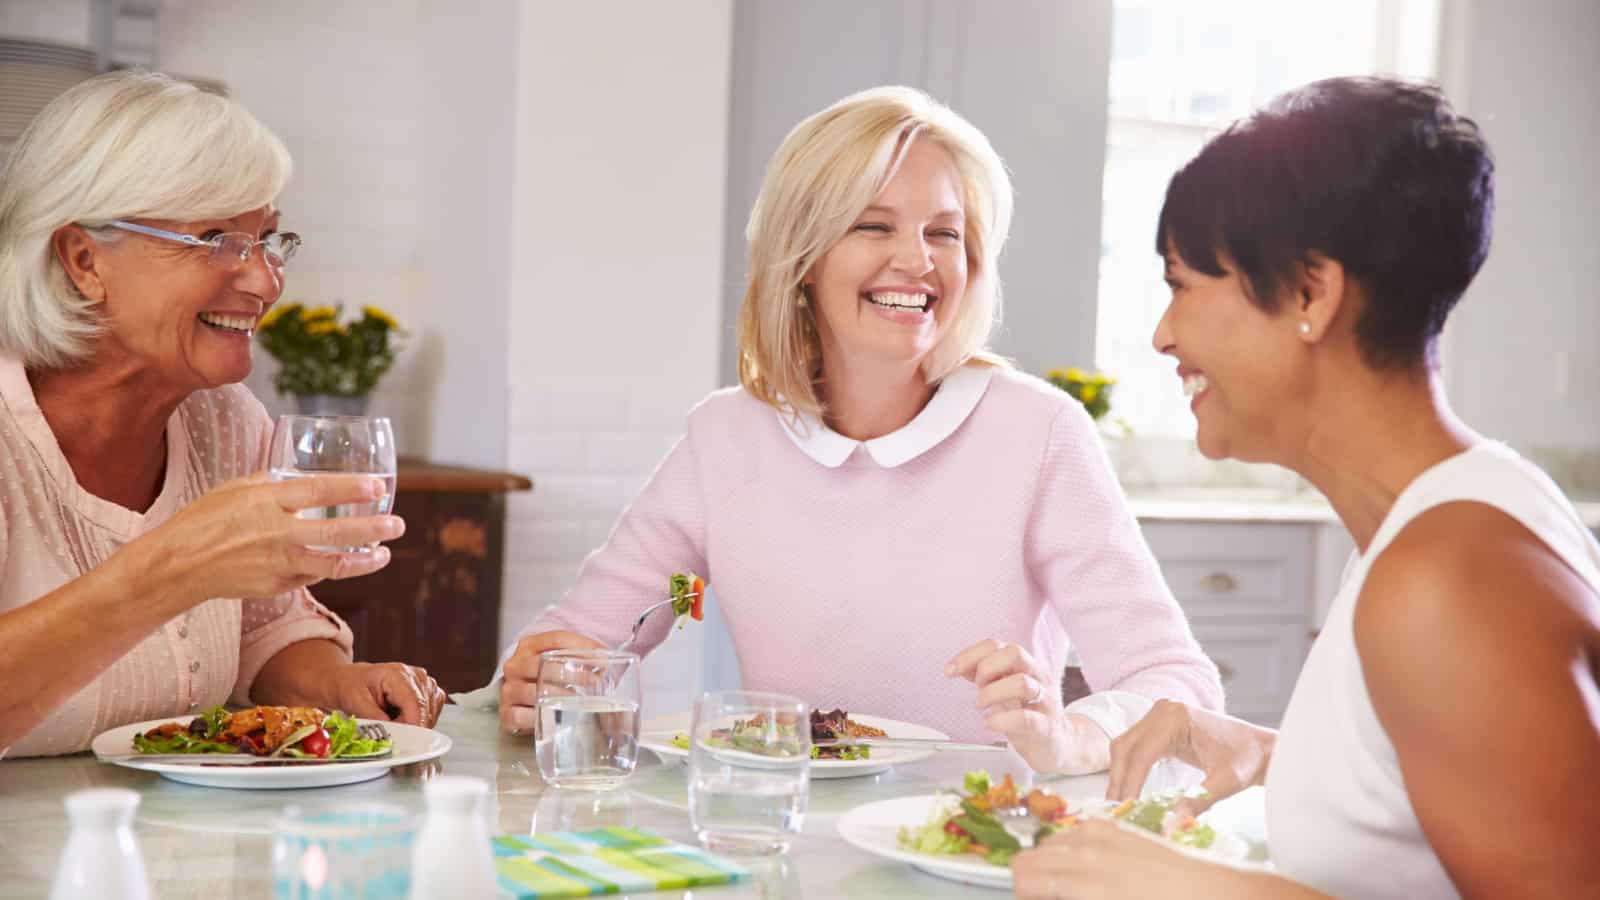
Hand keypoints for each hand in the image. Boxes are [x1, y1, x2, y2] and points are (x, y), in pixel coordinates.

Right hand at [126, 471, 403, 606]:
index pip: (319, 491)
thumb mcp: (235, 488)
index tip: (378, 485)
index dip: (353, 489)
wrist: (177, 566)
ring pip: (332, 564)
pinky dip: (332, 569)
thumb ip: (272, 483)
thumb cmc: (204, 520)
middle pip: (335, 532)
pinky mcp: (276, 586)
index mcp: (265, 501)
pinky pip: (311, 575)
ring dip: (364, 560)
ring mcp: (277, 563)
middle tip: (398, 524)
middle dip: (373, 529)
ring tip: (385, 552)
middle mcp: (275, 533)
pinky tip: (349, 562)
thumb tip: (302, 475)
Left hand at [325, 661, 446, 727]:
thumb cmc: (353, 686)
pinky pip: (433, 713)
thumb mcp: (356, 703)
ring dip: (415, 725)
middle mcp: (416, 676)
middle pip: (425, 711)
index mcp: (398, 674)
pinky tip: (403, 717)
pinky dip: (420, 721)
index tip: (403, 741)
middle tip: (389, 730)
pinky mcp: (429, 691)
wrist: (353, 679)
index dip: (412, 726)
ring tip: (393, 720)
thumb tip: (390, 736)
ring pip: (431, 714)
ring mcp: (425, 682)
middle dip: (410, 728)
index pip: (415, 704)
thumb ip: (375, 720)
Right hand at [499, 630, 606, 734]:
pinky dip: (538, 717)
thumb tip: (606, 657)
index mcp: (528, 645)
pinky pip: (519, 716)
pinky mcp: (506, 713)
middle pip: (542, 665)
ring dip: (559, 696)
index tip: (602, 658)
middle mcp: (514, 665)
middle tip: (593, 681)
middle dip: (572, 673)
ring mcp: (508, 689)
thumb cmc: (547, 675)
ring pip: (532, 692)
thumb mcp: (561, 658)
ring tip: (579, 700)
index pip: (556, 639)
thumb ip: (580, 654)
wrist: (522, 697)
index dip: (581, 646)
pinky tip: (554, 718)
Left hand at [946, 638, 1107, 772]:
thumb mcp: (1004, 689)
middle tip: (977, 687)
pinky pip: (1027, 719)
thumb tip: (956, 666)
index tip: (950, 671)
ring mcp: (1045, 701)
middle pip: (1015, 653)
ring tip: (981, 706)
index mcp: (1025, 665)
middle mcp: (1038, 677)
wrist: (1061, 744)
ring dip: (992, 693)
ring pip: (1022, 683)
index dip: (969, 654)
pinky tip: (990, 724)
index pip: (996, 645)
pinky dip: (1002, 720)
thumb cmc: (1029, 714)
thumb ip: (983, 676)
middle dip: (987, 668)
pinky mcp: (1048, 728)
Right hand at [1013, 818, 1215, 899]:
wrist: (1208, 893)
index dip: (1022, 896)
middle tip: (1047, 897)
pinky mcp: (1112, 827)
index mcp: (1085, 884)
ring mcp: (1099, 835)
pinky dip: (1068, 850)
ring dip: (1046, 866)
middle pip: (1025, 861)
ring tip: (1067, 886)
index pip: (1023, 880)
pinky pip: (1071, 833)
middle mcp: (1086, 853)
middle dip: (1029, 884)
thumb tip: (1050, 892)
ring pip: (1046, 845)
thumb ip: (1072, 896)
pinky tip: (1085, 866)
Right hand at [1106, 699, 1273, 815]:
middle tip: (1115, 811)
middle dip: (1119, 780)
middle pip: (1126, 747)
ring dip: (1120, 774)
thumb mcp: (1227, 782)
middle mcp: (1163, 710)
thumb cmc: (1247, 760)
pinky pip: (1135, 746)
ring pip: (1125, 746)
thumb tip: (1174, 823)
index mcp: (1176, 717)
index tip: (1124, 809)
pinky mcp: (1161, 725)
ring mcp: (1159, 715)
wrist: (1260, 748)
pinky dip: (1129, 768)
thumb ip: (1199, 801)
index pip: (1141, 753)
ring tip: (1118, 804)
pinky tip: (1129, 789)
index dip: (1130, 783)